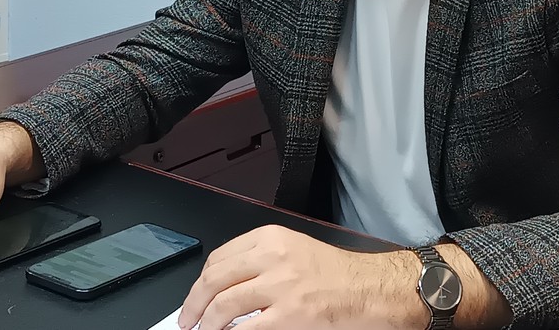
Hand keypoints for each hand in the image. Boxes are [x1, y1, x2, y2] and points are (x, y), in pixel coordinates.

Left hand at [178, 225, 422, 329]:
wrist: (371, 289)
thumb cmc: (338, 274)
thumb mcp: (294, 252)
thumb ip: (260, 262)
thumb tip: (224, 288)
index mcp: (271, 238)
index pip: (219, 258)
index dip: (200, 281)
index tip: (195, 296)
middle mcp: (272, 256)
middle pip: (215, 279)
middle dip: (193, 303)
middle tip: (187, 320)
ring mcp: (280, 286)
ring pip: (224, 305)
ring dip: (207, 324)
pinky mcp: (290, 314)